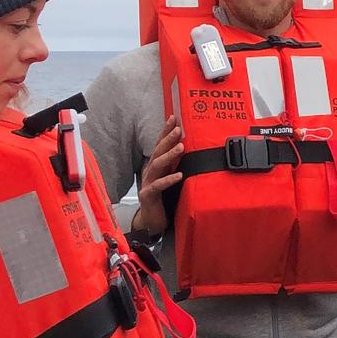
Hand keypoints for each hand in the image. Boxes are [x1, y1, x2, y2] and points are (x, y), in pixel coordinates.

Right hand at [129, 116, 184, 240]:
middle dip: (168, 139)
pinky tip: (179, 175)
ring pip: (157, 165)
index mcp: (155, 166)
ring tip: (181, 147)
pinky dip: (169, 179)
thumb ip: (176, 164)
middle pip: (157, 151)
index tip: (174, 118)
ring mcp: (147, 183)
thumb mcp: (170, 177)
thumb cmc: (163, 197)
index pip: (160, 145)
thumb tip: (189, 148)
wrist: (152, 219)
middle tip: (179, 129)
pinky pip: (158, 186)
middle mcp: (150, 171)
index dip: (165, 131)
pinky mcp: (148, 195)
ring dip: (169, 155)